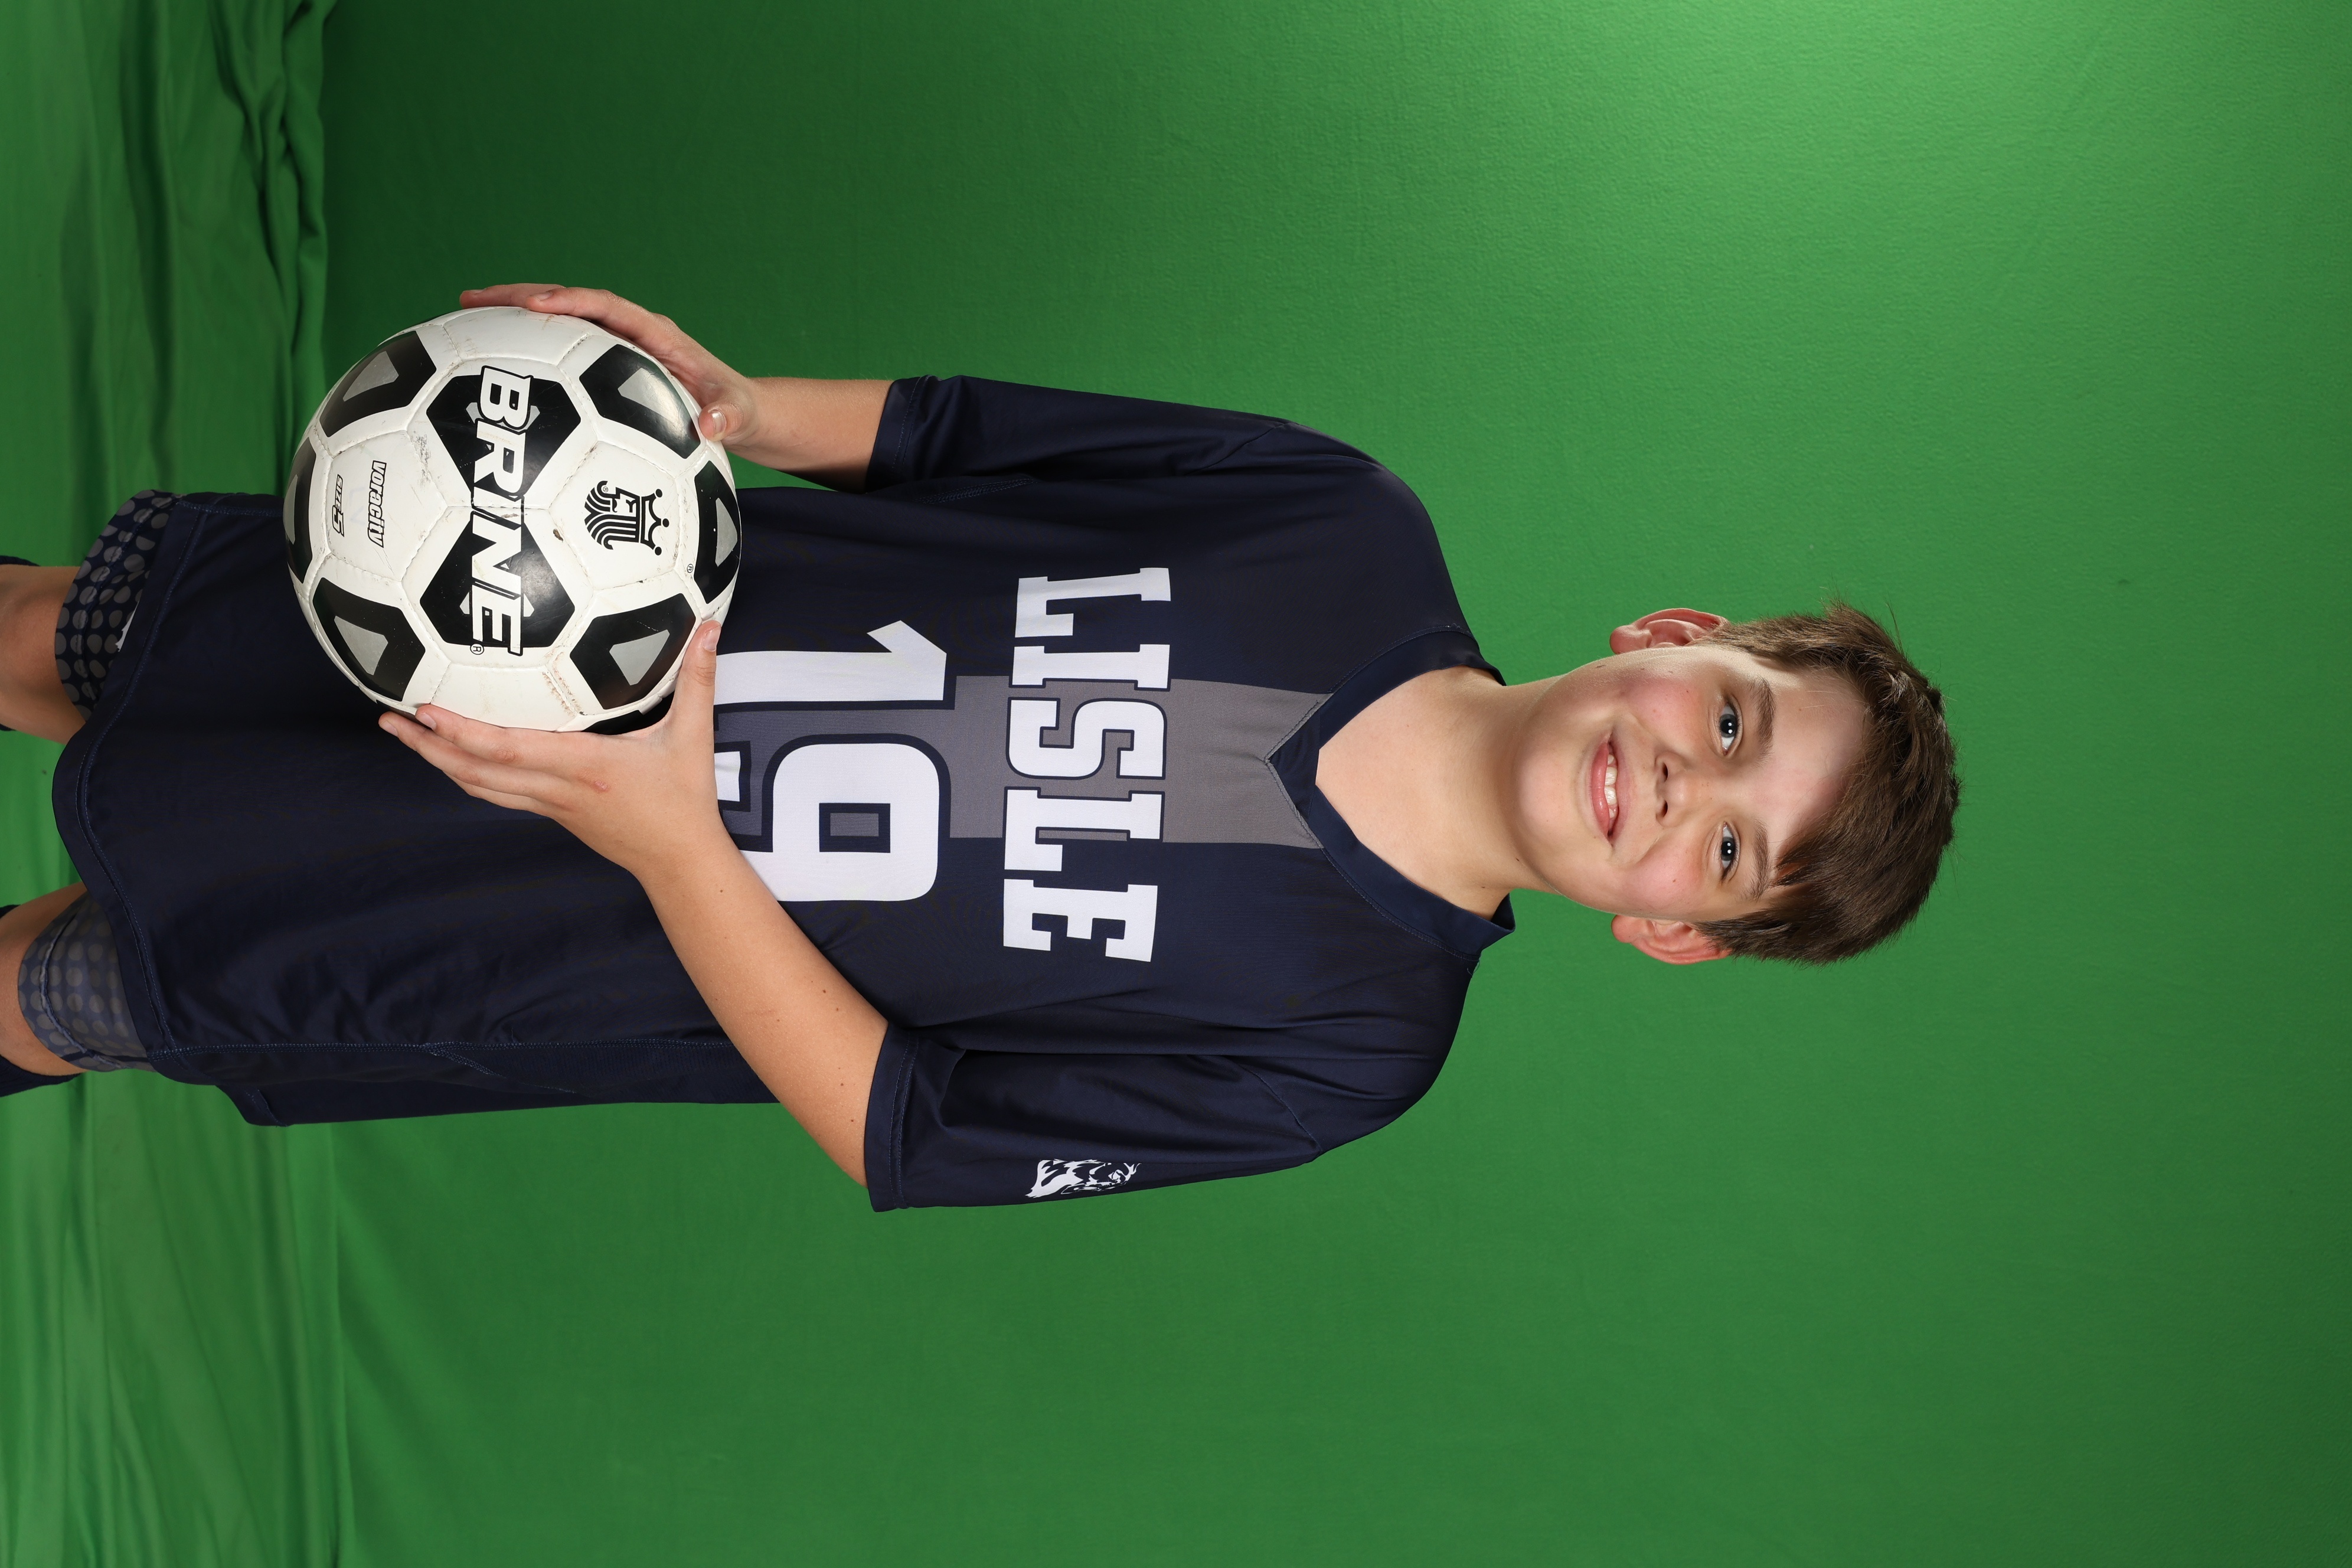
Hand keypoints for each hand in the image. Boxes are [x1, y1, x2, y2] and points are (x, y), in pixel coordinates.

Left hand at [379, 621, 731, 881]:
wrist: (679, 863)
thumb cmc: (684, 802)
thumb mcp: (693, 737)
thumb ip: (698, 680)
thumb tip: (711, 627)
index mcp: (583, 767)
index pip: (509, 750)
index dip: (462, 732)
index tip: (425, 709)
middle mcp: (556, 788)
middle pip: (475, 771)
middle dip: (427, 746)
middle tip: (389, 718)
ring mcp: (549, 805)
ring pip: (478, 785)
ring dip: (438, 761)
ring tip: (405, 735)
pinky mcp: (552, 813)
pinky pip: (496, 793)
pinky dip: (465, 773)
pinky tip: (451, 757)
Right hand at [459, 284, 762, 449]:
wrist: (739, 413)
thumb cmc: (737, 411)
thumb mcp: (737, 417)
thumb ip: (726, 419)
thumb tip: (710, 426)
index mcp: (656, 335)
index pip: (608, 308)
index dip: (571, 302)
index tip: (536, 305)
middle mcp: (630, 332)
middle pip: (569, 303)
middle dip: (522, 298)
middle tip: (472, 300)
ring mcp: (612, 347)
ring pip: (557, 325)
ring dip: (512, 319)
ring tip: (462, 319)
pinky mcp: (602, 368)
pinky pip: (559, 353)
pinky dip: (525, 353)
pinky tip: (486, 363)